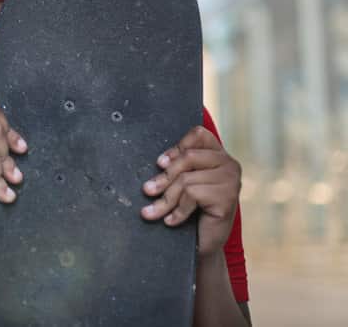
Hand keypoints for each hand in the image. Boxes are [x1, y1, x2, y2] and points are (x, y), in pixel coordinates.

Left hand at [140, 125, 240, 256]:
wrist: (203, 244)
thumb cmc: (191, 210)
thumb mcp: (184, 182)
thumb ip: (179, 166)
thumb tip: (160, 162)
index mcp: (219, 155)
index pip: (198, 135)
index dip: (176, 147)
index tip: (160, 164)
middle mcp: (230, 165)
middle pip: (188, 157)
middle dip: (164, 177)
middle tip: (147, 191)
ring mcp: (231, 181)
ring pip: (186, 180)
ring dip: (165, 200)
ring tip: (152, 212)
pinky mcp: (227, 198)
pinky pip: (191, 195)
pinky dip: (177, 211)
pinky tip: (172, 221)